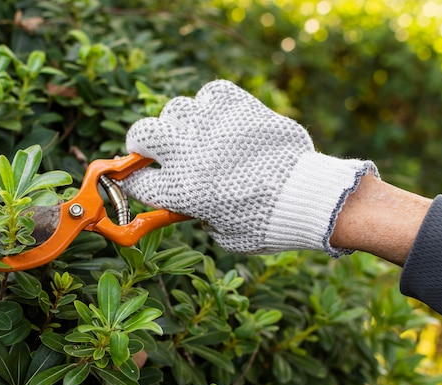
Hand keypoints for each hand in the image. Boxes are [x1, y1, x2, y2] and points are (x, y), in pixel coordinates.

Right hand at [121, 80, 376, 254]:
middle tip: (155, 149)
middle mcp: (189, 155)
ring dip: (181, 123)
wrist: (306, 197)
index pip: (137, 181)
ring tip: (197, 134)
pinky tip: (220, 118)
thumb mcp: (223, 233)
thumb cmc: (266, 224)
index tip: (139, 179)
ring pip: (176, 108)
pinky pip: (211, 93)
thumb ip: (198, 215)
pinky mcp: (238, 108)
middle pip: (142, 134)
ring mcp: (213, 128)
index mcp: (181, 191)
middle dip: (142, 142)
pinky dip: (212, 105)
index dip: (134, 181)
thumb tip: (190, 202)